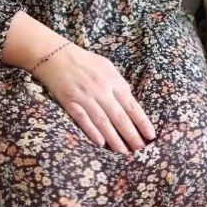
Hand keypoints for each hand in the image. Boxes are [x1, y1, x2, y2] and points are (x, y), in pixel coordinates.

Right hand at [31, 44, 155, 153]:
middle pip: (119, 117)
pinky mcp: (70, 102)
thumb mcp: (107, 67)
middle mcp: (101, 90)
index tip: (151, 135)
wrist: (56, 56)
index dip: (142, 122)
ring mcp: (85, 97)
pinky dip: (92, 132)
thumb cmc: (85, 62)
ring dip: (114, 139)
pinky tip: (100, 143)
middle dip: (131, 135)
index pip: (131, 105)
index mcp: (113, 80)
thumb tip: (129, 103)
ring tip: (123, 151)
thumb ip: (118, 85)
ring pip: (103, 122)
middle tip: (140, 149)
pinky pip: (83, 120)